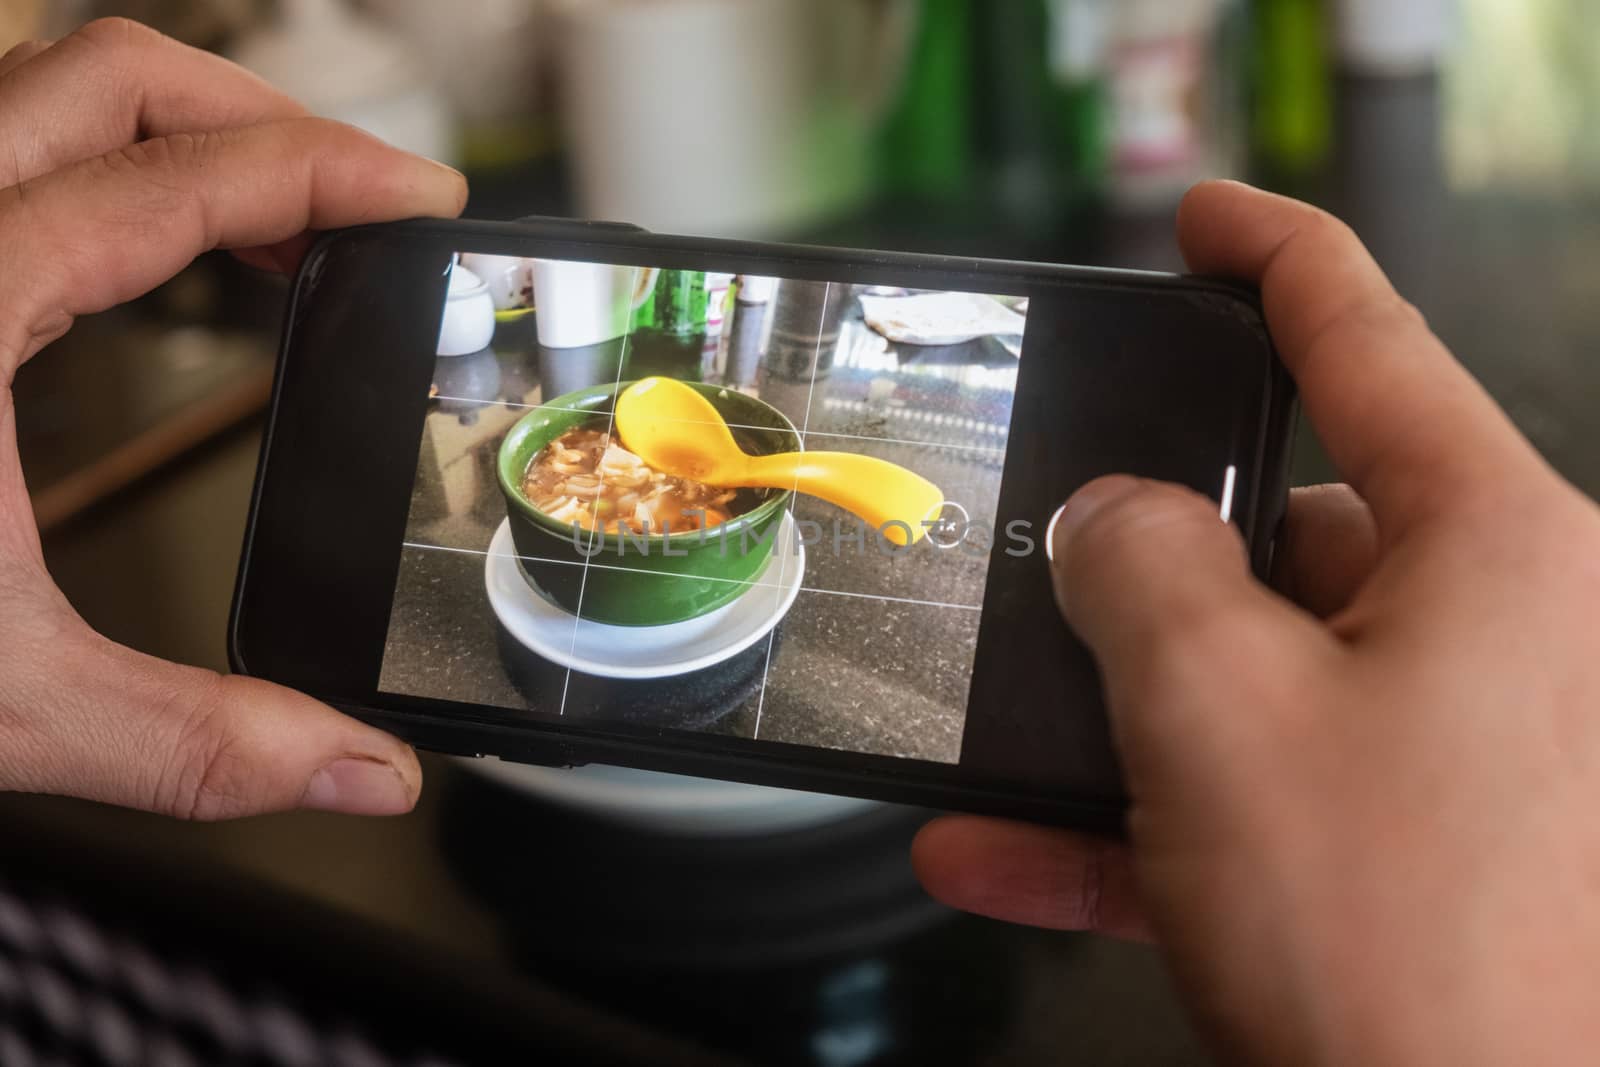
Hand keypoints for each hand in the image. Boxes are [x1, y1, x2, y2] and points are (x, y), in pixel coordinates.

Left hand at [0, 20, 466, 817]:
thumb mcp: (0, 706)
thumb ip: (199, 743)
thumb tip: (360, 771)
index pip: (179, 179)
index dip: (328, 170)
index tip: (421, 194)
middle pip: (113, 79)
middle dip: (265, 120)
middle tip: (362, 198)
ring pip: (47, 99)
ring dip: (186, 139)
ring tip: (283, 225)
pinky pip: (10, 168)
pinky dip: (116, 184)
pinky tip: (161, 268)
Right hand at [914, 181, 1599, 1063]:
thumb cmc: (1397, 938)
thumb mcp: (1214, 707)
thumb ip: (1136, 566)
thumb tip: (1111, 517)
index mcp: (1498, 548)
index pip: (1367, 341)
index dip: (1269, 256)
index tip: (1202, 222)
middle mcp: (1506, 632)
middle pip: (1287, 535)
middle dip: (1154, 573)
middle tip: (1058, 593)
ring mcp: (1467, 748)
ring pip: (1257, 682)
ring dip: (1117, 725)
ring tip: (1004, 753)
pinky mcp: (1418, 850)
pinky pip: (1259, 797)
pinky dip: (1142, 822)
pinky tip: (1013, 852)